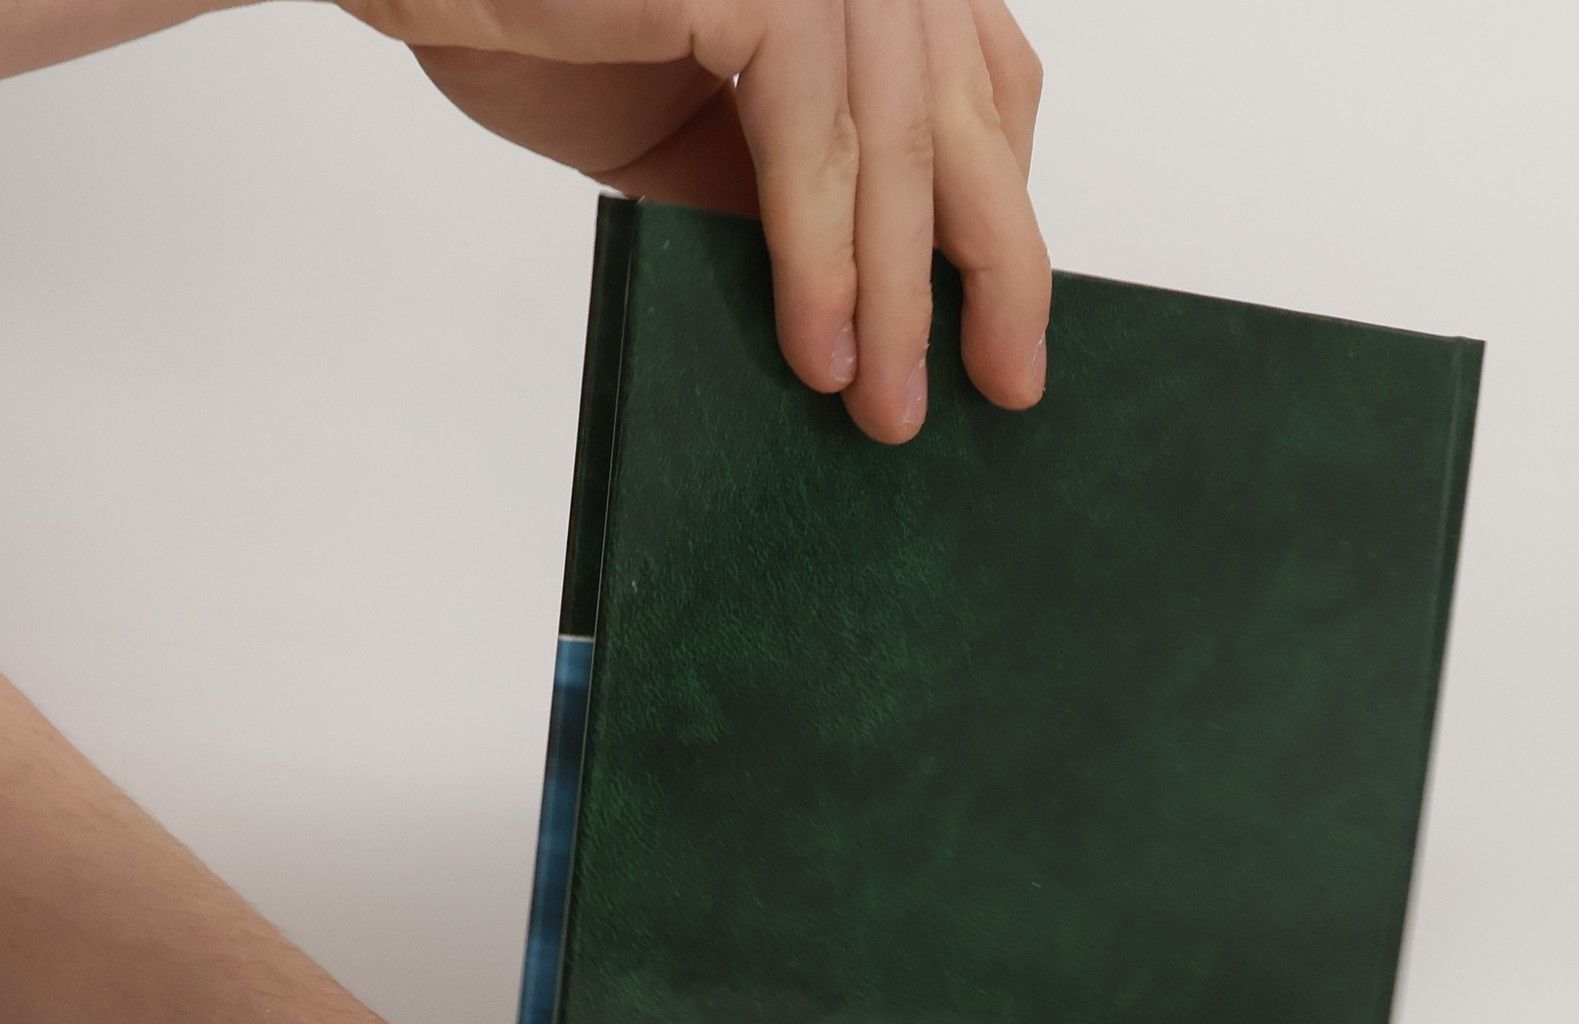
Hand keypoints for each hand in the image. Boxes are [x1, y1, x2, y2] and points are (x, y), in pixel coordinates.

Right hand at [333, 0, 1050, 444]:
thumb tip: (878, 306)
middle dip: (992, 269)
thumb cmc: (545, 23)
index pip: (983, 79)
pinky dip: (821, 256)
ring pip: (898, 138)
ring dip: (898, 293)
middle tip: (1001, 385)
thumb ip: (797, 181)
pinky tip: (821, 347)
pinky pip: (813, 134)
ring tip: (884, 406)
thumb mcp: (706, 126)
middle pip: (967, 113)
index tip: (1009, 316)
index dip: (1006, 204)